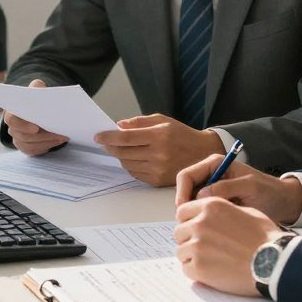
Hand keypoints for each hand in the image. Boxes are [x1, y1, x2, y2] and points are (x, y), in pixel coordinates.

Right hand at [4, 80, 67, 154]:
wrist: (37, 107)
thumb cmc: (36, 98)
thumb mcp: (36, 88)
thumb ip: (37, 87)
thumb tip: (42, 90)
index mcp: (12, 112)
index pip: (11, 120)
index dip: (22, 126)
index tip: (36, 128)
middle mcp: (13, 127)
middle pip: (23, 136)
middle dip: (42, 136)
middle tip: (59, 133)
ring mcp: (18, 138)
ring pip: (30, 145)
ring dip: (47, 141)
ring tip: (62, 136)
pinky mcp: (26, 146)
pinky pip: (34, 151)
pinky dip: (47, 146)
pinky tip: (58, 141)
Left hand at [94, 114, 223, 186]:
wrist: (203, 153)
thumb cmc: (182, 134)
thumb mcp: (163, 121)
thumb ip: (140, 122)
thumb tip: (119, 125)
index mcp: (159, 135)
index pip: (126, 137)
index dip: (109, 137)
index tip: (98, 136)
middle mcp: (158, 154)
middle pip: (123, 152)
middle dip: (111, 147)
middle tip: (106, 142)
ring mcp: (158, 169)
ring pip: (127, 164)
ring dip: (120, 157)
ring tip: (122, 149)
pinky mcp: (158, 181)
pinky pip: (135, 174)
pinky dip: (131, 166)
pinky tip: (134, 159)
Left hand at [174, 196, 288, 295]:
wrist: (273, 261)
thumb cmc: (264, 237)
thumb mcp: (245, 211)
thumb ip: (222, 211)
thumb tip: (211, 215)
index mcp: (210, 206)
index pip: (183, 211)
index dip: (188, 221)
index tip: (194, 229)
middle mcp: (200, 223)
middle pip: (179, 232)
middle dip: (188, 239)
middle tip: (204, 248)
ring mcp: (197, 246)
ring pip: (181, 251)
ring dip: (192, 256)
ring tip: (210, 261)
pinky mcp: (199, 268)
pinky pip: (186, 269)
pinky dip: (196, 271)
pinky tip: (212, 271)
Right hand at [175, 155, 301, 224]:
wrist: (283, 202)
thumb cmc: (269, 191)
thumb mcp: (250, 187)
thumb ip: (227, 187)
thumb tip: (202, 195)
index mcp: (215, 164)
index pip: (186, 176)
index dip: (182, 193)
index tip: (183, 210)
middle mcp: (210, 175)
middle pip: (185, 189)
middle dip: (185, 206)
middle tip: (189, 224)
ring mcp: (212, 190)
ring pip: (191, 202)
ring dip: (192, 214)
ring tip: (199, 228)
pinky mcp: (217, 203)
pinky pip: (201, 211)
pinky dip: (200, 219)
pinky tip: (207, 230)